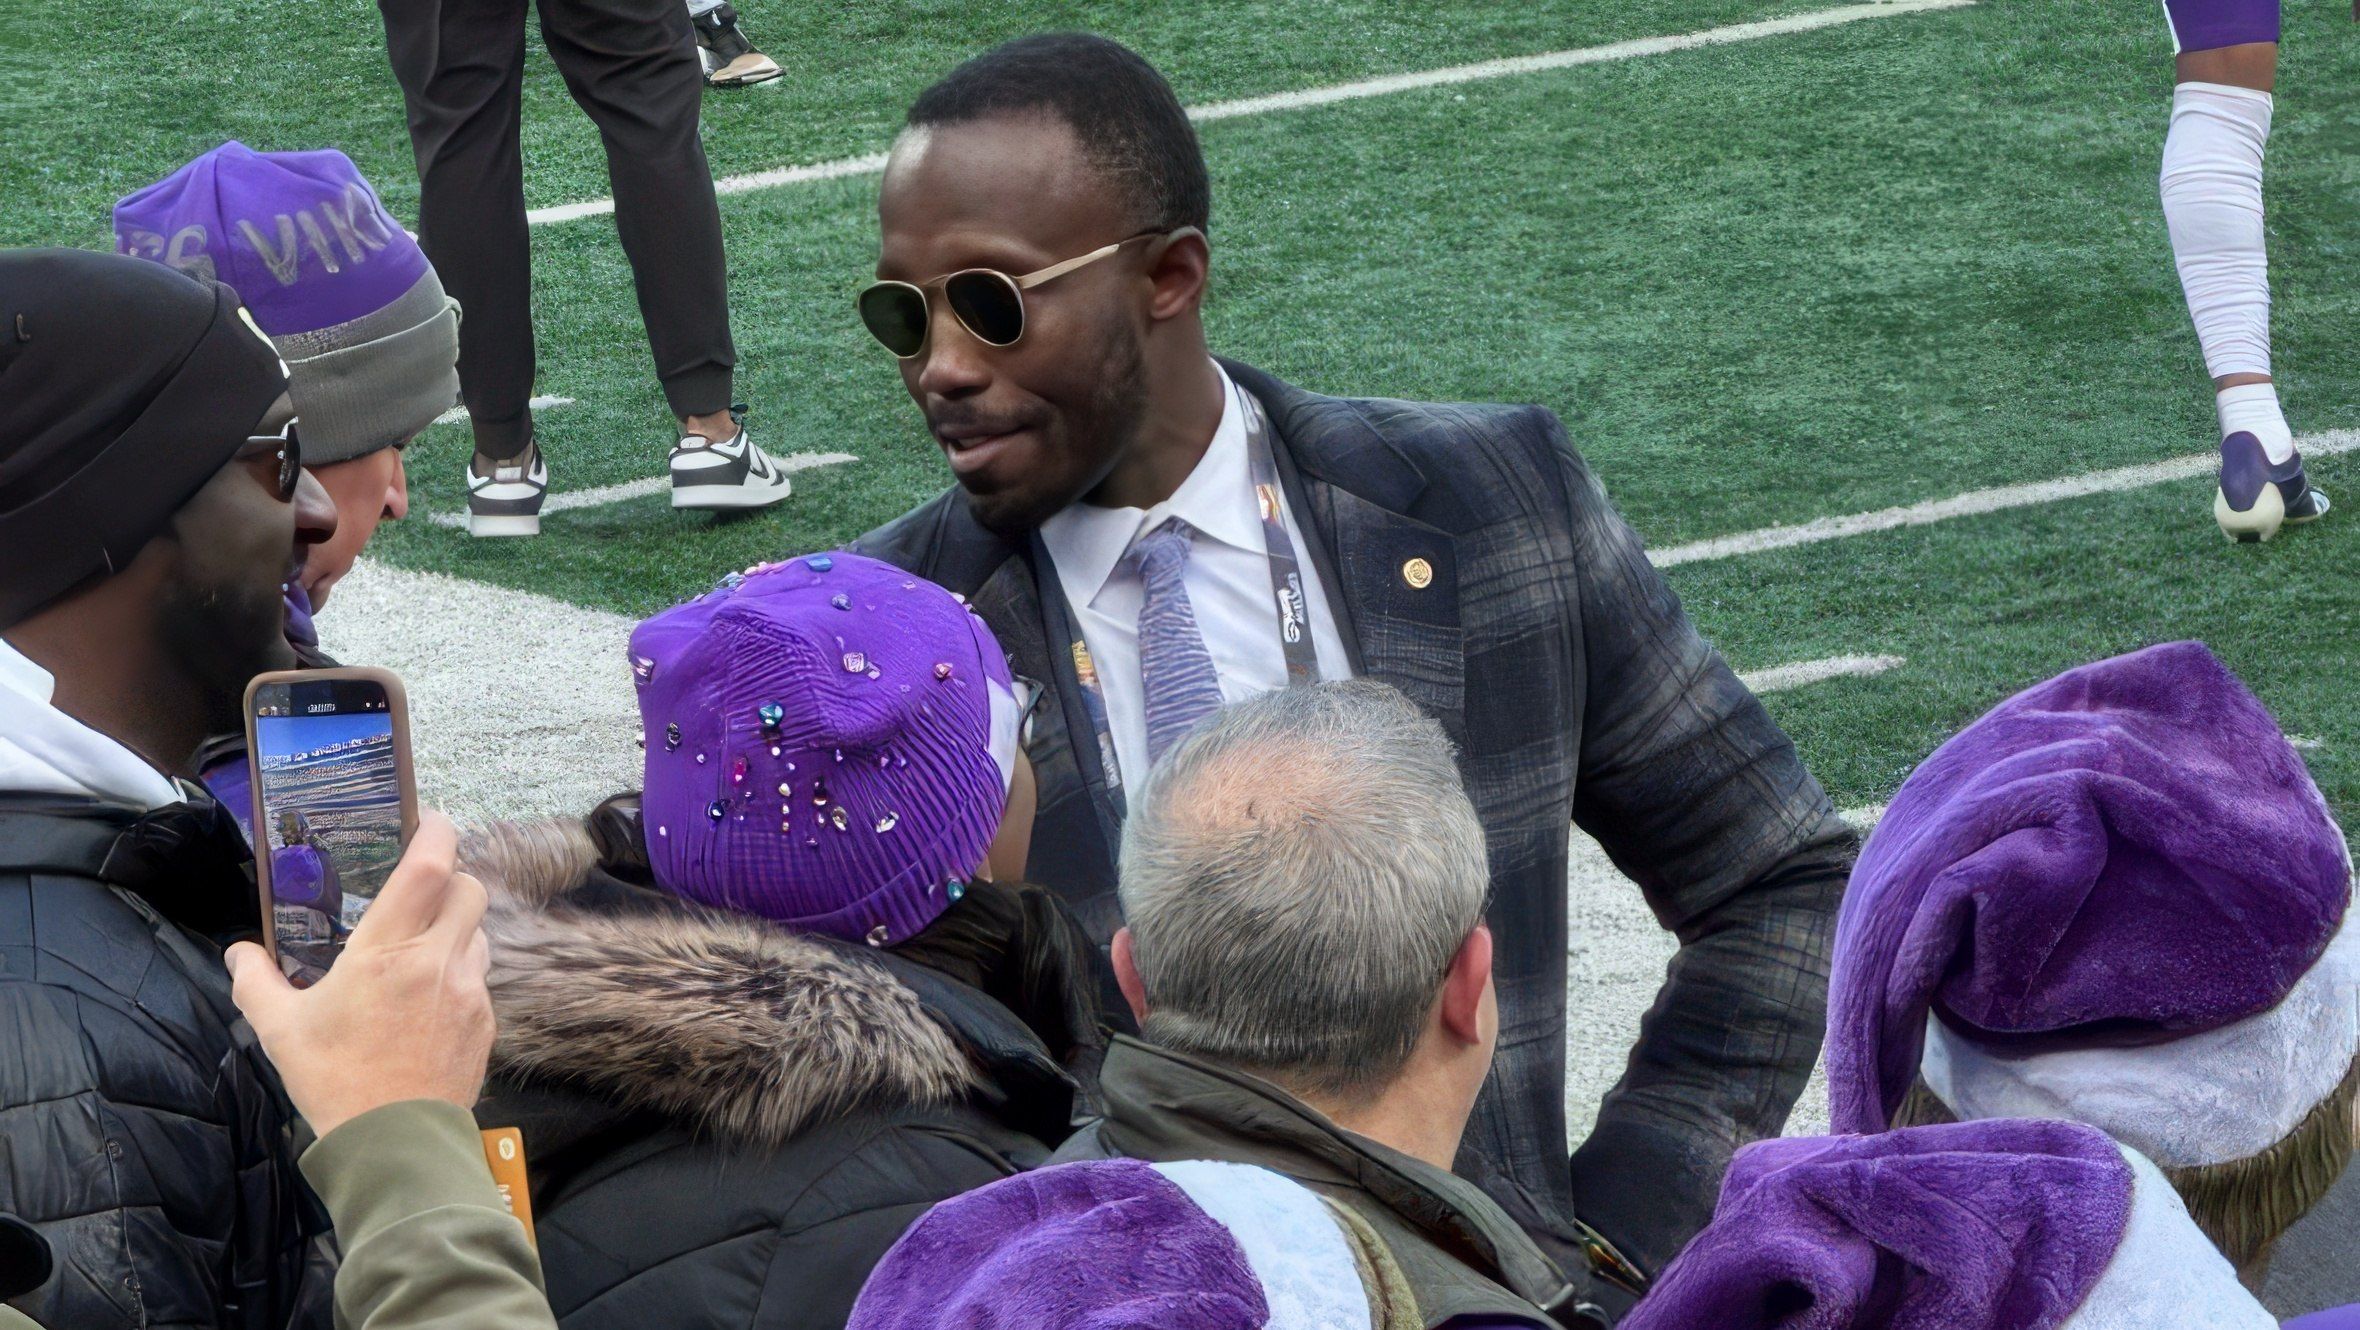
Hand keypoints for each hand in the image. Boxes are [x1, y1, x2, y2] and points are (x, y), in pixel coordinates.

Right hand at [226, 810, 495, 1136]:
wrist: (394, 1142)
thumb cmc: (335, 1080)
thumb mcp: (281, 1029)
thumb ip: (256, 981)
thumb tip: (239, 953)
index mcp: (387, 951)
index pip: (429, 866)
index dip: (436, 831)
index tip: (429, 819)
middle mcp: (436, 960)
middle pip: (469, 887)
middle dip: (450, 878)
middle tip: (420, 888)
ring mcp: (469, 990)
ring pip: (477, 932)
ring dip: (456, 927)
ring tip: (420, 947)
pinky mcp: (486, 1020)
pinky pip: (480, 977)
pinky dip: (460, 971)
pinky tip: (431, 995)